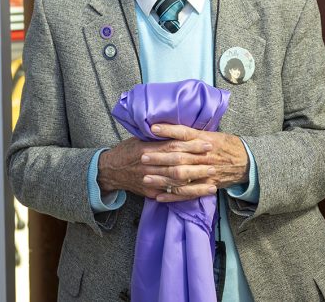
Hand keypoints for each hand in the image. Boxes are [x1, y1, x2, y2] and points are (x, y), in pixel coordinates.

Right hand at [97, 124, 248, 201]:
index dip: (191, 145)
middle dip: (197, 163)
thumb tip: (177, 129)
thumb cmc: (126, 151)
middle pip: (177, 164)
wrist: (110, 171)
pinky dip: (186, 194)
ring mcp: (150, 181)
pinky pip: (171, 194)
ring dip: (196, 180)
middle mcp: (148, 165)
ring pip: (176, 181)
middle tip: (214, 160)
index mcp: (146, 149)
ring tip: (212, 177)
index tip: (206, 143)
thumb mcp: (138, 139)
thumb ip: (156, 136)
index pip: (173, 147)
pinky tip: (199, 192)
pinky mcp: (151, 192)